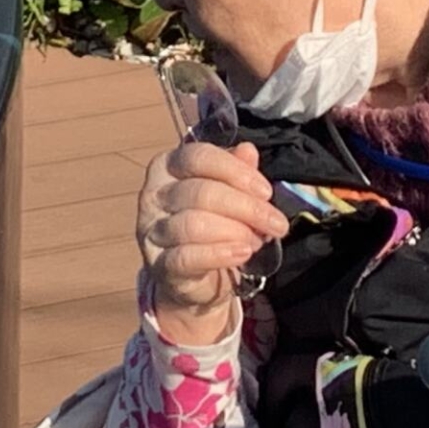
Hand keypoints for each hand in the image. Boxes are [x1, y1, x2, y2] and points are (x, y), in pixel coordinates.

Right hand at [135, 140, 287, 344]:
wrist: (194, 276)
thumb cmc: (210, 224)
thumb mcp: (227, 193)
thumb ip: (236, 171)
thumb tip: (248, 151)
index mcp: (167, 167)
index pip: (198, 157)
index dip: (235, 171)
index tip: (266, 192)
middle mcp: (154, 195)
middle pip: (201, 192)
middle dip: (247, 208)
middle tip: (276, 224)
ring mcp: (152, 231)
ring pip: (194, 224)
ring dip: (235, 232)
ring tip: (256, 241)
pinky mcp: (159, 264)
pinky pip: (187, 257)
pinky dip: (220, 254)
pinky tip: (242, 253)